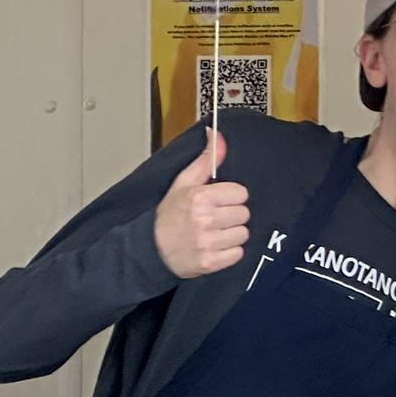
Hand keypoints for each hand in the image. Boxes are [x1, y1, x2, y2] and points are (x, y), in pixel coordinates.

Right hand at [154, 128, 249, 278]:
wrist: (151, 250)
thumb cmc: (169, 215)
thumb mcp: (183, 183)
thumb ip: (206, 160)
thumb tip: (216, 134)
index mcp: (200, 197)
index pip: (241, 193)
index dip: (231, 197)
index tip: (218, 201)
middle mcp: (205, 220)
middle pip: (244, 214)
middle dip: (232, 215)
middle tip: (214, 218)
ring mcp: (208, 243)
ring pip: (243, 234)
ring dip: (231, 234)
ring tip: (213, 232)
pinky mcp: (211, 262)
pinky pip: (238, 253)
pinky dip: (229, 252)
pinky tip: (214, 246)